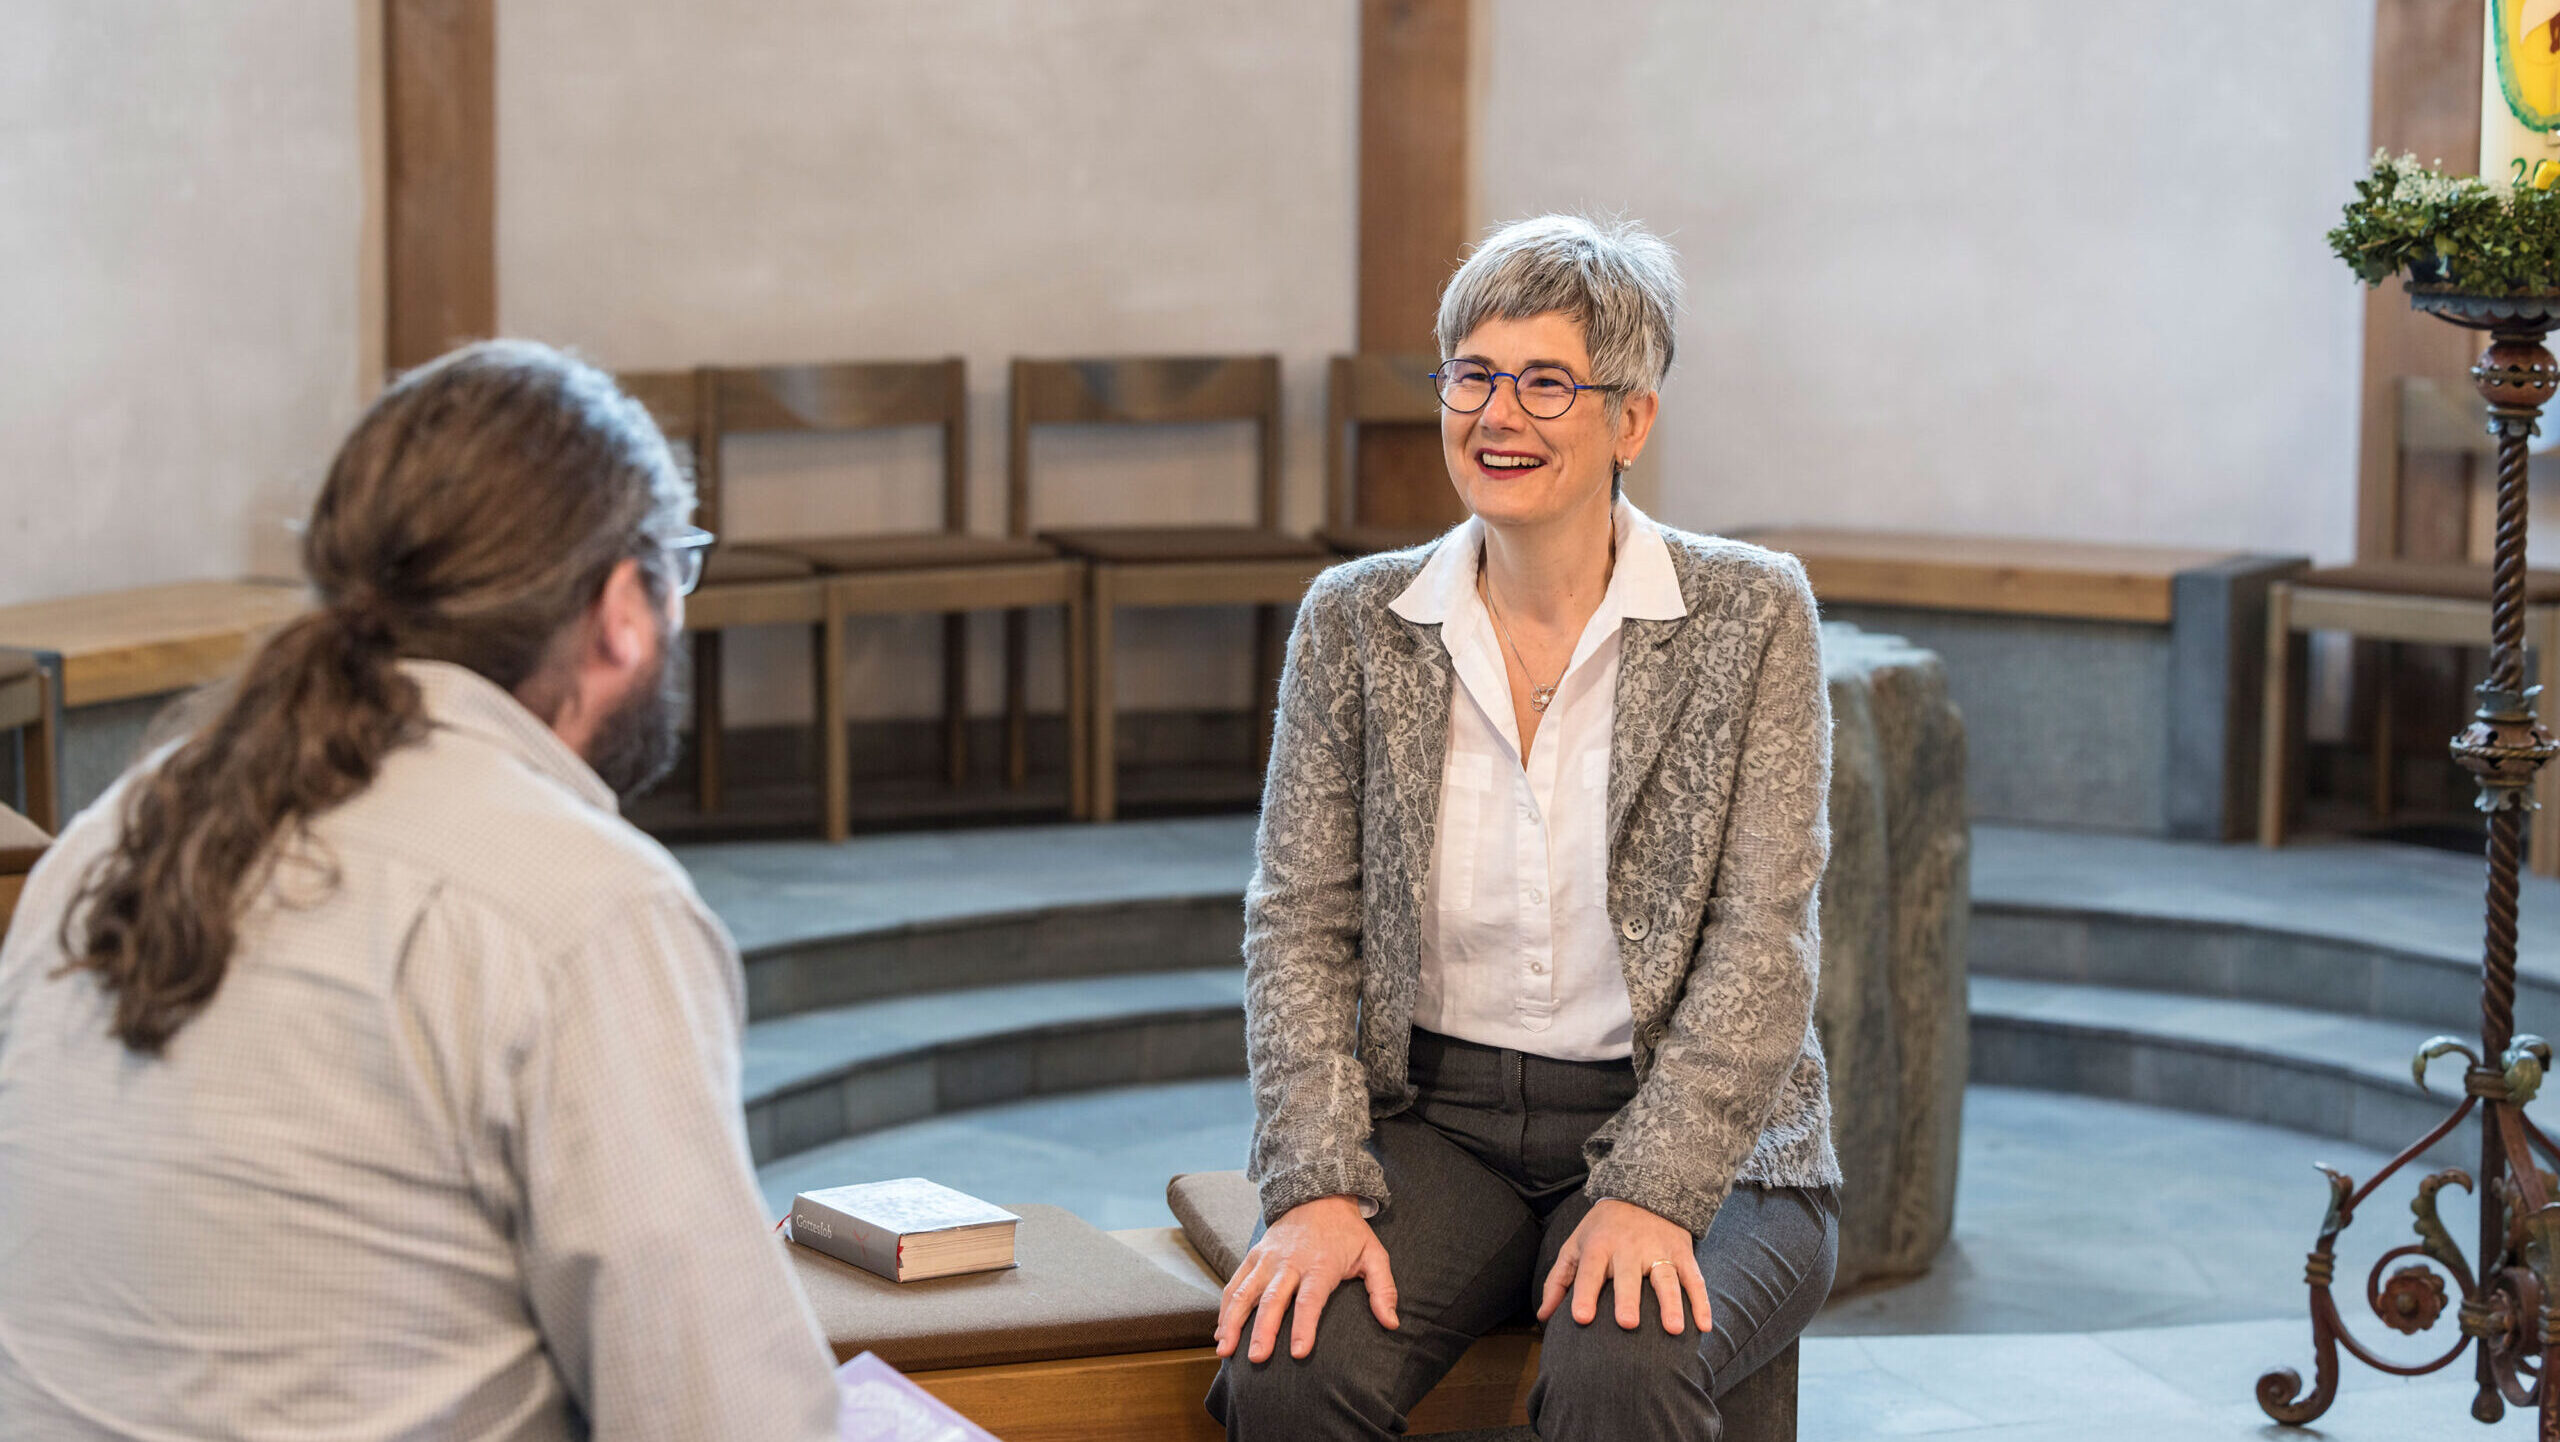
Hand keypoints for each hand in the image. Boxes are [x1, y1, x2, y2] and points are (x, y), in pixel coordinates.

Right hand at [1214, 1195, 1398, 1362]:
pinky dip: (1224, 1307)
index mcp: (1320, 1265)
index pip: (1310, 1300)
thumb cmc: (1348, 1233)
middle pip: (1273, 1299)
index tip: (1298, 1352)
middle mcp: (1290, 1263)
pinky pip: (1235, 1283)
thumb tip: (1392, 1323)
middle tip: (1257, 1358)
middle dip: (1263, 1330)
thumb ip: (1384, 1289)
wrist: (1318, 1194)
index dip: (1304, 1326)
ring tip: (1225, 1349)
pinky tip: (1219, 1332)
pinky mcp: (1254, 1256)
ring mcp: (1268, 1259)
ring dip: (1234, 1321)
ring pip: (1246, 1292)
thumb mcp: (1374, 1255)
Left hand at [1536, 1198, 1711, 1334]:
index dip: (1584, 1294)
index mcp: (1599, 1246)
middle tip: (1627, 1324)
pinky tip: (1705, 1326)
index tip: (1580, 1318)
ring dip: (1671, 1303)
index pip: (1589, 1271)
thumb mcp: (1575, 1246)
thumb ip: (1559, 1281)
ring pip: (1666, 1278)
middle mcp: (1629, 1247)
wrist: (1643, 1190)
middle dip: (1628, 1298)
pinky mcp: (1682, 1253)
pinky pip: (1695, 1279)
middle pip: (1628, 1275)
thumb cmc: (1602, 1229)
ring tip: (1673, 1329)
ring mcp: (1659, 1250)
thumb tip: (1543, 1317)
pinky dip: (1702, 1302)